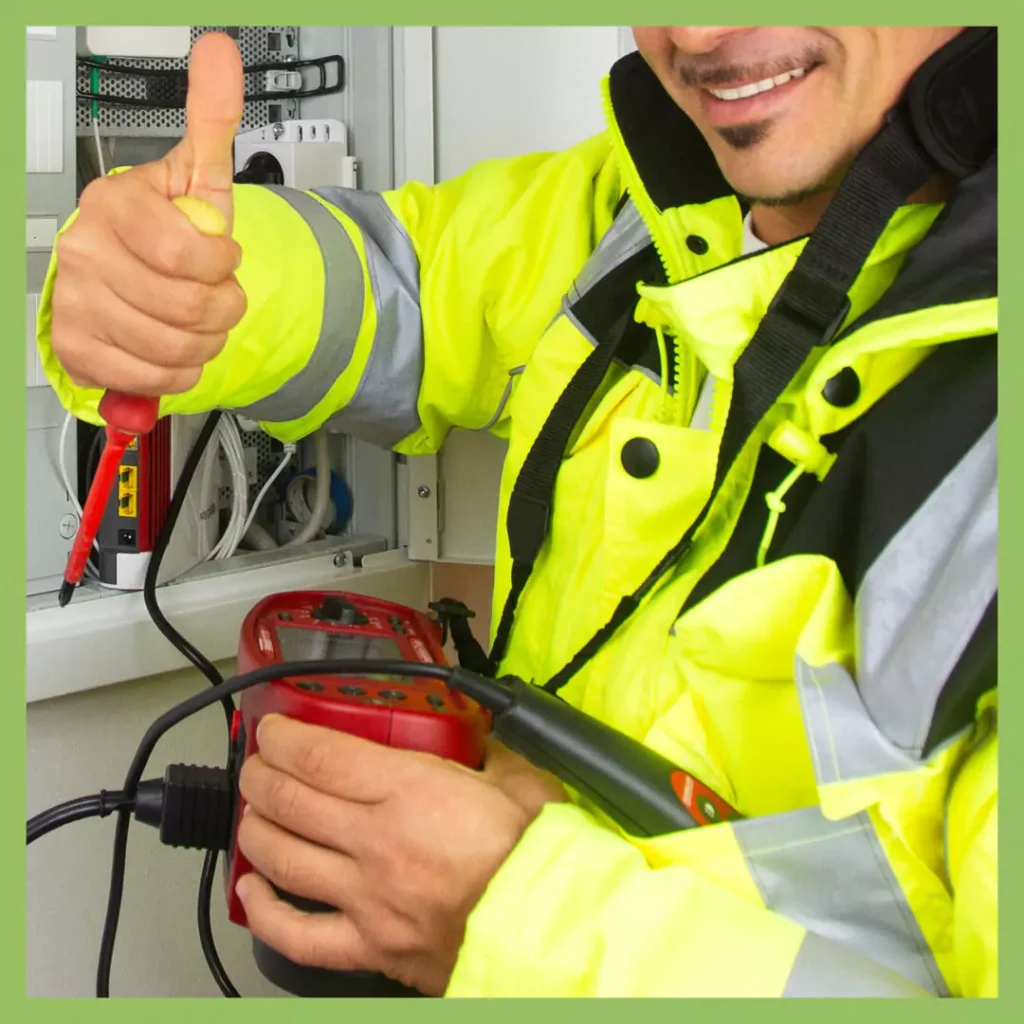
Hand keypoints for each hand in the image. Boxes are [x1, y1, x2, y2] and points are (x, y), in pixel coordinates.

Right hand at [50, 32, 246, 396]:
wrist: (133, 280)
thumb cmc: (167, 235)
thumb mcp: (198, 180)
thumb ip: (213, 120)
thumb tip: (220, 54)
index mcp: (115, 204)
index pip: (187, 255)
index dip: (222, 267)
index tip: (221, 258)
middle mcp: (85, 250)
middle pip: (188, 306)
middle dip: (222, 309)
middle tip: (215, 297)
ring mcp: (75, 301)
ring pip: (175, 347)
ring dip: (205, 342)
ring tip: (197, 322)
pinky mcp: (77, 348)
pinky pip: (152, 378)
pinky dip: (180, 372)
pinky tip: (175, 349)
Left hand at [235, 715, 568, 994]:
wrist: (553, 933)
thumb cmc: (541, 860)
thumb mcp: (522, 781)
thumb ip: (492, 754)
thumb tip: (486, 741)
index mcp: (411, 792)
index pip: (321, 756)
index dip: (284, 738)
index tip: (274, 729)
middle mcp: (376, 841)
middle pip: (290, 799)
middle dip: (261, 775)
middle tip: (258, 762)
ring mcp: (366, 897)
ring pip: (282, 857)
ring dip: (257, 827)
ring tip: (255, 811)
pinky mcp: (370, 946)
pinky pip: (297, 933)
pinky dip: (262, 910)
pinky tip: (251, 888)